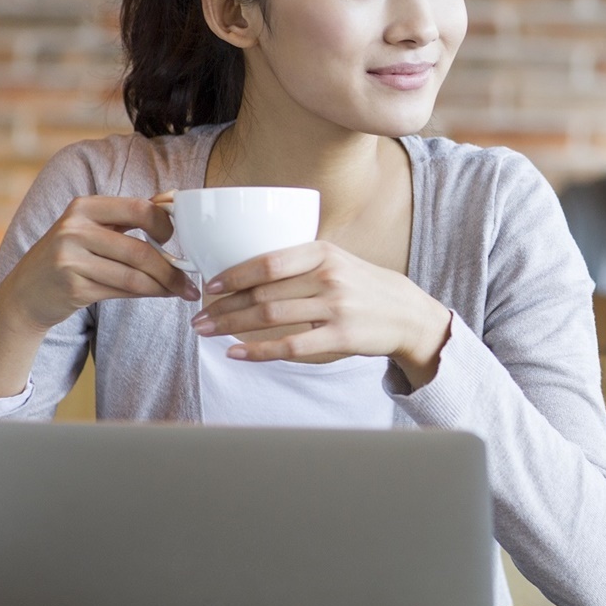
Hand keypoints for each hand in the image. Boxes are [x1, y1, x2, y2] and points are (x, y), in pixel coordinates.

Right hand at [0, 194, 198, 331]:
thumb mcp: (91, 227)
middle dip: (172, 269)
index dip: (166, 224)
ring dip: (165, 286)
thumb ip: (127, 216)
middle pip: (140, 250)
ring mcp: (70, 259)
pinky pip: (122, 292)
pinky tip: (161, 295)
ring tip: (183, 291)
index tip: (176, 240)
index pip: (139, 209)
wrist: (26, 292)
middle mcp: (74, 229)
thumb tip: (174, 199)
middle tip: (192, 281)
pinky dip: (148, 294)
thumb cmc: (70, 255)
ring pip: (134, 275)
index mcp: (84, 207)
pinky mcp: (72, 287)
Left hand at [190, 241, 453, 387]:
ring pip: (270, 317)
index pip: (267, 262)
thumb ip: (299, 262)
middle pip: (263, 293)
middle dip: (223, 307)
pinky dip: (258, 351)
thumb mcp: (337, 261)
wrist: (407, 314)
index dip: (232, 275)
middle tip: (199, 318)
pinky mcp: (341, 336)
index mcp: (323, 252)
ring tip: (207, 333)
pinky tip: (236, 353)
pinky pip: (290, 346)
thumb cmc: (363, 287)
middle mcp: (329, 277)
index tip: (208, 287)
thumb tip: (244, 272)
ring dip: (231, 326)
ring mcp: (336, 307)